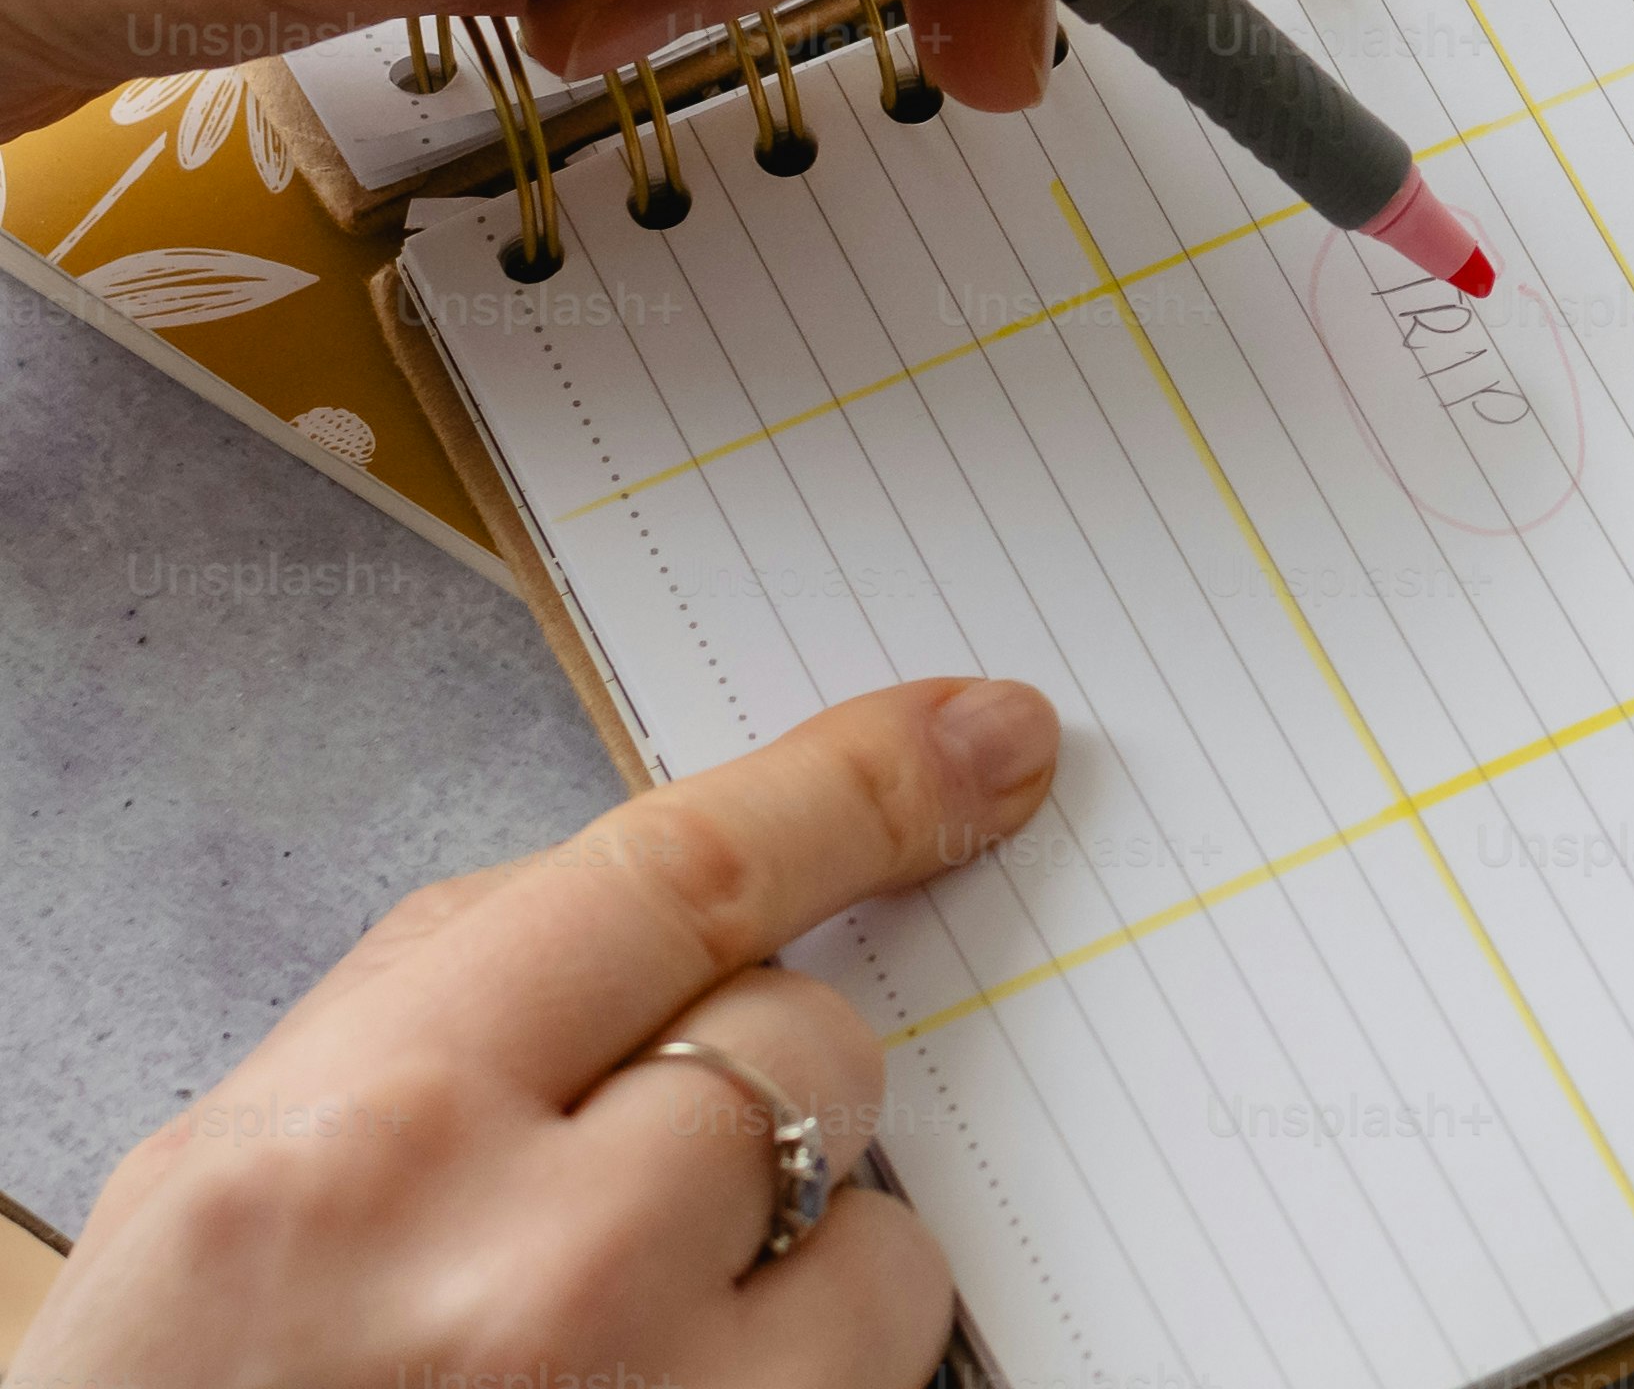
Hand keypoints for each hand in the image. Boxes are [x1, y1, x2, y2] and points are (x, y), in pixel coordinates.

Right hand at [11, 676, 1062, 1388]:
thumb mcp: (227, 1186)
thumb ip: (439, 1002)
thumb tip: (675, 898)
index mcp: (369, 1146)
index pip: (681, 886)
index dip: (854, 791)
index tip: (971, 742)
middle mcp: (531, 1275)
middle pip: (800, 1043)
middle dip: (748, 1088)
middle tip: (610, 1195)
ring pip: (881, 1226)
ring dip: (793, 1256)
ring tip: (624, 1341)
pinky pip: (887, 1364)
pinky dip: (811, 1369)